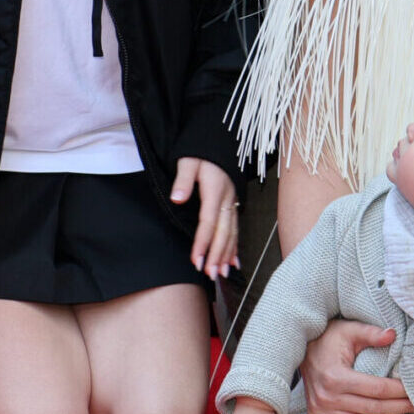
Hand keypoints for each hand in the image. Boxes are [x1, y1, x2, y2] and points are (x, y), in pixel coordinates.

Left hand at [170, 157, 237, 279]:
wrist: (219, 139)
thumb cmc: (201, 150)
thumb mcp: (189, 159)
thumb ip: (184, 179)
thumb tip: (177, 198)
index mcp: (215, 190)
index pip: (208, 221)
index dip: (203, 242)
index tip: (196, 260)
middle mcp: (227, 199)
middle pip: (223, 231)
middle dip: (217, 255)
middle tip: (210, 274)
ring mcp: (232, 202)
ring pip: (232, 232)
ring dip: (227, 254)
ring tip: (221, 273)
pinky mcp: (233, 203)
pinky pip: (236, 228)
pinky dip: (235, 246)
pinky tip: (233, 261)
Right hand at [300, 320, 413, 413]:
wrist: (299, 346)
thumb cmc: (328, 337)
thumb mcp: (350, 330)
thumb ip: (371, 333)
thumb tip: (393, 334)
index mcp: (337, 377)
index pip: (376, 389)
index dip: (399, 392)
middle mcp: (329, 397)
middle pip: (373, 409)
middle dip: (400, 410)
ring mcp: (322, 409)